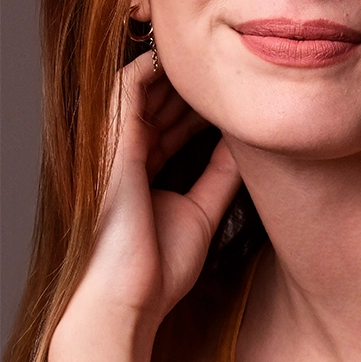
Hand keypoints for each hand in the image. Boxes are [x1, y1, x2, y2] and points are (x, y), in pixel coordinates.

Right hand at [64, 51, 242, 328]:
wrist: (128, 301)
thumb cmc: (159, 267)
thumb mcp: (202, 210)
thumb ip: (220, 174)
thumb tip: (246, 144)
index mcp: (144, 171)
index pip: (171, 126)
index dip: (199, 108)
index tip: (232, 99)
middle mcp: (128, 154)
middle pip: (160, 104)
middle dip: (192, 89)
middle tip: (229, 74)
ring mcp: (117, 146)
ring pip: (145, 90)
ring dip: (178, 75)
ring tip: (214, 63)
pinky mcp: (113, 142)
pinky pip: (127, 88)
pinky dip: (150, 68)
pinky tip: (181, 60)